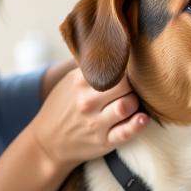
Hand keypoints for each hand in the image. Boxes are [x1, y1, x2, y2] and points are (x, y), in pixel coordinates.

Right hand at [28, 66, 146, 171]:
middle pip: (124, 85)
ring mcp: (95, 122)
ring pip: (126, 106)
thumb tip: (114, 47)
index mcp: (79, 82)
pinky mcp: (103, 141)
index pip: (111, 67)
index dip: (125, 67)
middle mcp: (87, 101)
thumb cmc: (63, 107)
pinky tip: (143, 119)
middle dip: (133, 85)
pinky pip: (125, 132)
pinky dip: (137, 125)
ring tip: (132, 102)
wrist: (46, 143)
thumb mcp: (69, 83)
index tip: (130, 68)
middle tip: (132, 88)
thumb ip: (90, 68)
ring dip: (135, 102)